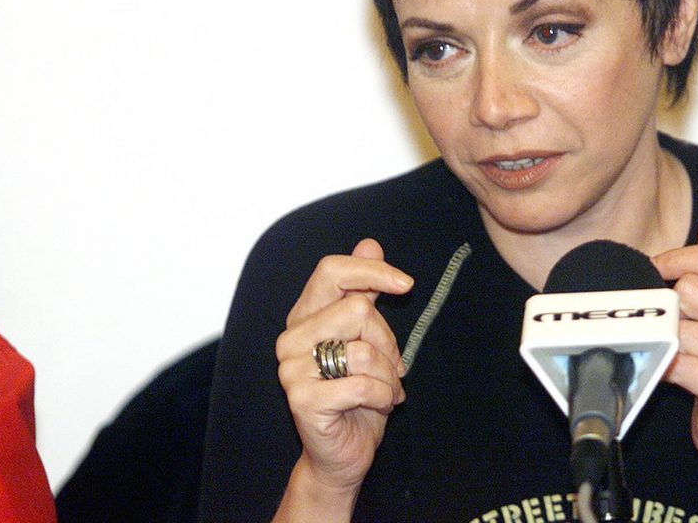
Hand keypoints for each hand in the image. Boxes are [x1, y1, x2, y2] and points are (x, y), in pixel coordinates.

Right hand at [273, 239, 413, 514]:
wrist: (344, 453)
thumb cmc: (358, 394)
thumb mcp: (368, 337)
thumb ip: (365, 291)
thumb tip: (369, 243)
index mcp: (305, 316)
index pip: (331, 271)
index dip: (371, 272)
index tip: (406, 284)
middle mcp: (291, 338)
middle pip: (358, 308)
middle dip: (389, 341)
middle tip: (392, 367)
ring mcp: (291, 369)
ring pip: (363, 348)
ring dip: (389, 375)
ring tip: (386, 390)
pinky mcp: (301, 399)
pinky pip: (363, 384)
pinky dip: (384, 396)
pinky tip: (380, 407)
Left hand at [651, 218, 697, 517]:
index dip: (677, 259)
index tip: (658, 268)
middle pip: (691, 288)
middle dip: (671, 305)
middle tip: (671, 323)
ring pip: (681, 324)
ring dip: (667, 338)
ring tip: (672, 350)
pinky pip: (679, 360)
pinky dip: (664, 364)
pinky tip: (667, 369)